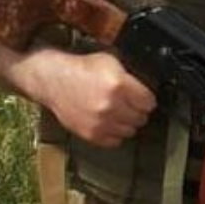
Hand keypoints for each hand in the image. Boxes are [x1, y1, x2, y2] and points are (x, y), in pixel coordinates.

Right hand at [39, 49, 156, 147]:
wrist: (56, 81)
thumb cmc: (83, 69)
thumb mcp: (111, 61)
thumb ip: (131, 75)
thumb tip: (146, 86)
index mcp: (119, 85)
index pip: (149, 102)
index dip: (148, 99)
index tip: (145, 99)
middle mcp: (111, 106)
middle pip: (141, 118)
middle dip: (139, 111)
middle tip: (133, 105)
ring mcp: (101, 122)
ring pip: (130, 131)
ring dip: (128, 123)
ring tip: (121, 113)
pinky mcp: (91, 134)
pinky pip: (115, 141)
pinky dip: (115, 133)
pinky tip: (111, 123)